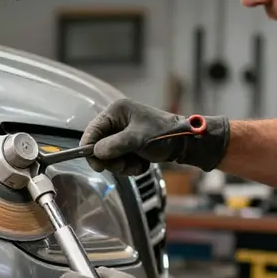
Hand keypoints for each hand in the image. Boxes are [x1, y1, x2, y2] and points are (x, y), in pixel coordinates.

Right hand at [81, 98, 229, 174]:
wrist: (186, 144)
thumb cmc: (165, 134)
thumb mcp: (138, 139)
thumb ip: (114, 145)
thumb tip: (96, 153)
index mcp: (116, 111)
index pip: (92, 130)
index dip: (89, 148)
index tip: (96, 164)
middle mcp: (117, 121)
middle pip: (99, 146)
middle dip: (112, 160)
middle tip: (124, 165)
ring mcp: (123, 134)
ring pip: (110, 156)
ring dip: (122, 165)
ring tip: (138, 163)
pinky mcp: (130, 145)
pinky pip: (120, 160)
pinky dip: (130, 166)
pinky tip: (143, 162)